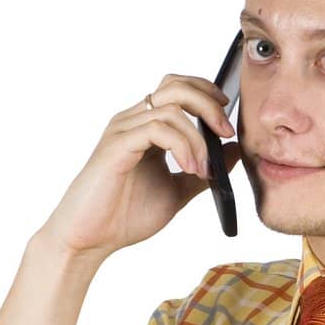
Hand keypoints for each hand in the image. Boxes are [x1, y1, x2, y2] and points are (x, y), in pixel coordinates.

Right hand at [36, 73, 241, 262]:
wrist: (90, 238)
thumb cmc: (124, 215)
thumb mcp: (177, 191)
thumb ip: (203, 170)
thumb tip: (235, 151)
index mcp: (145, 127)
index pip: (177, 88)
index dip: (206, 93)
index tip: (227, 120)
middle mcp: (132, 121)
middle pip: (175, 86)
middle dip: (208, 105)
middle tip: (225, 133)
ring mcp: (123, 131)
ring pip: (170, 109)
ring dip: (197, 139)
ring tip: (202, 171)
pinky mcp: (116, 146)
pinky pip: (156, 129)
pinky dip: (181, 147)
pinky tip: (189, 169)